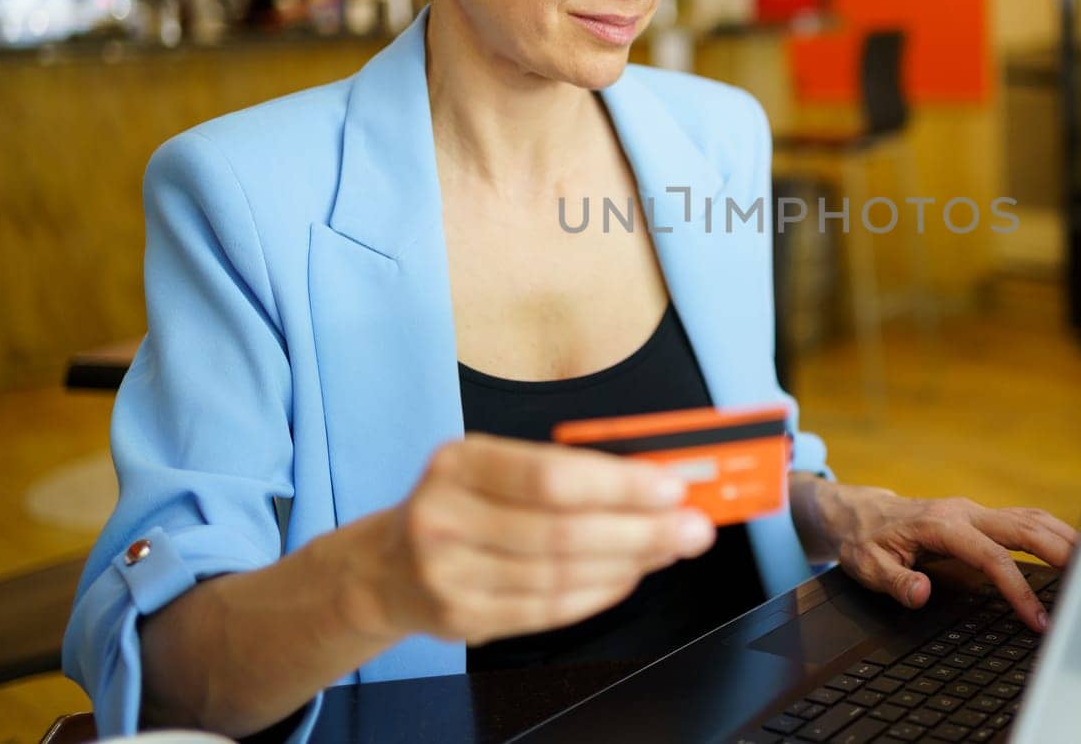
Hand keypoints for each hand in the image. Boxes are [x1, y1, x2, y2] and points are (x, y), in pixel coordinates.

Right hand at [346, 434, 716, 644]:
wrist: (387, 566)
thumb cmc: (463, 502)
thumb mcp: (496, 464)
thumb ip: (567, 468)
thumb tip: (656, 478)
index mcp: (459, 463)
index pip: (549, 476)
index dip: (617, 485)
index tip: (671, 487)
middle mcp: (444, 517)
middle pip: (560, 532)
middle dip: (640, 530)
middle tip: (692, 527)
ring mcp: (448, 574)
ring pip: (559, 576)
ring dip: (629, 563)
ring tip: (669, 548)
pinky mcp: (462, 618)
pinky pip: (547, 610)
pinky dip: (599, 592)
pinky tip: (629, 575)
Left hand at [793, 478, 1077, 632]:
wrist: (861, 514)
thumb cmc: (867, 542)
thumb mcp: (869, 566)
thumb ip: (897, 581)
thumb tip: (923, 593)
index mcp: (942, 525)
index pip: (992, 557)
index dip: (1018, 589)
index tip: (1038, 619)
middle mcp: (966, 512)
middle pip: (1025, 527)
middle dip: (1062, 552)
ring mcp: (976, 510)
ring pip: (1031, 517)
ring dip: (1065, 537)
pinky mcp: (983, 516)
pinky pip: (1025, 519)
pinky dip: (1054, 532)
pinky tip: (1073, 550)